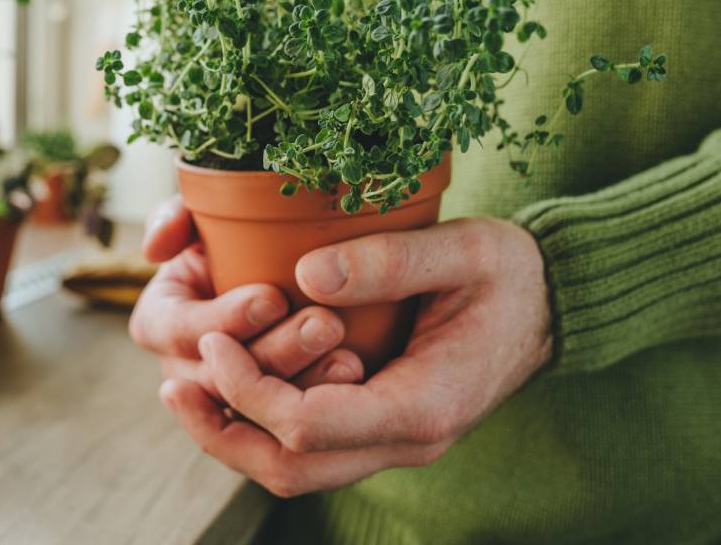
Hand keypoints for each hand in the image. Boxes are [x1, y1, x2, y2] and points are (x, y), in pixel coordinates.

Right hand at [130, 198, 365, 400]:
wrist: (304, 263)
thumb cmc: (247, 232)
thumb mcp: (207, 215)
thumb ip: (178, 217)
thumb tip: (154, 249)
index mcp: (161, 319)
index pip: (174, 331)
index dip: (221, 319)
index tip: (272, 298)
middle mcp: (186, 366)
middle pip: (219, 380)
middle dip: (273, 356)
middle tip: (326, 325)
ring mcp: (227, 396)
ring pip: (256, 413)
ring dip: (303, 385)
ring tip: (350, 360)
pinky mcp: (269, 415)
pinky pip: (288, 425)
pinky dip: (322, 406)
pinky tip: (357, 376)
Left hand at [159, 217, 552, 496]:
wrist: (549, 306)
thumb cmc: (510, 274)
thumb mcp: (465, 249)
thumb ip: (390, 262)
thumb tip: (305, 277)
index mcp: (424, 404)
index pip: (310, 426)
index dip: (249, 389)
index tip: (212, 338)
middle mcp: (407, 439)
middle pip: (291, 470)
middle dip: (223, 433)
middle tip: (171, 385)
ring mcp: (394, 440)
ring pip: (295, 471)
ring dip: (234, 437)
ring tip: (183, 388)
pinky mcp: (382, 424)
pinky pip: (310, 448)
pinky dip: (262, 426)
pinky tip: (231, 384)